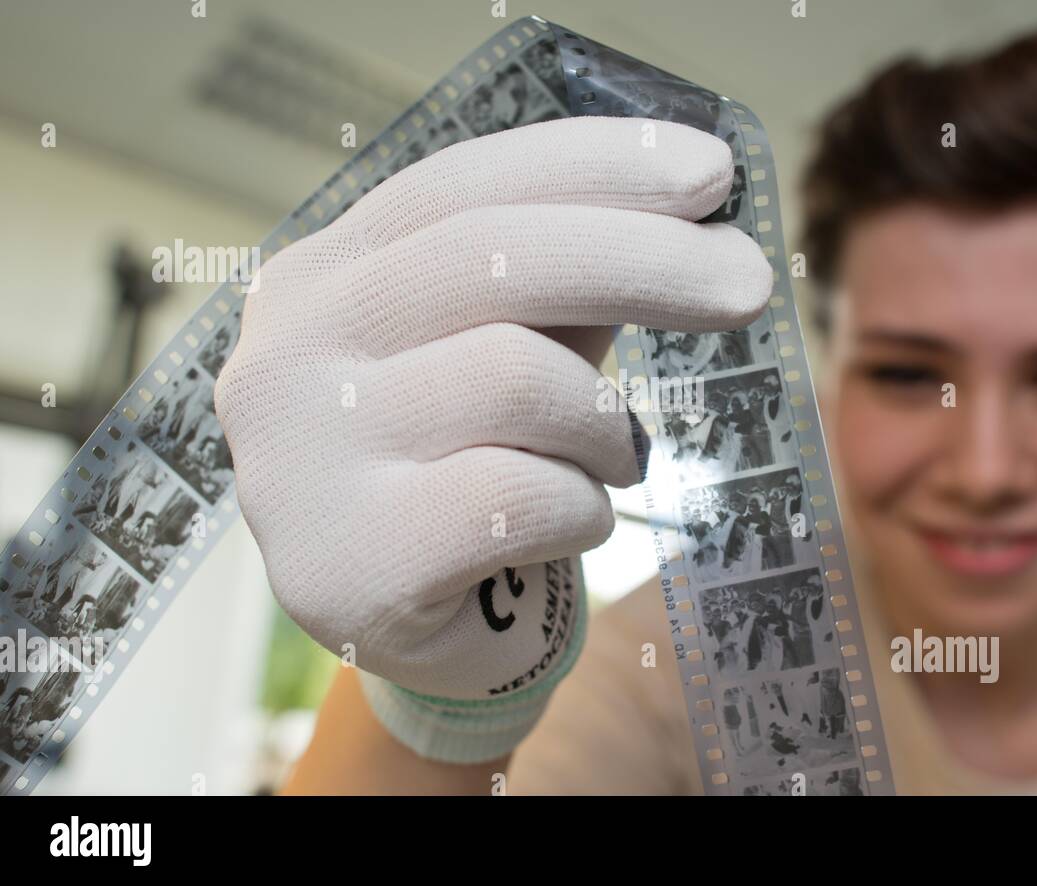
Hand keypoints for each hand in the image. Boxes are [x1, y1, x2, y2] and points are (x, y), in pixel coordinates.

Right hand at [214, 115, 769, 754]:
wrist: (404, 628)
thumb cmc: (462, 467)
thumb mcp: (499, 351)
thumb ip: (559, 284)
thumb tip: (694, 197)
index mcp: (319, 280)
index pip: (458, 187)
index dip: (591, 166)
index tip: (710, 169)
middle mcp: (284, 358)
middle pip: (489, 261)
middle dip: (644, 258)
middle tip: (749, 279)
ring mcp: (299, 464)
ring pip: (517, 379)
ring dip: (608, 426)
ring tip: (615, 459)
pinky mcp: (348, 564)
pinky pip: (523, 496)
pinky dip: (585, 506)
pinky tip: (574, 521)